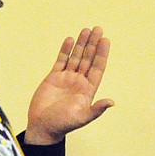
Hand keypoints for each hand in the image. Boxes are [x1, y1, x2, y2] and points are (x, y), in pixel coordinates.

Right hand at [25, 27, 113, 144]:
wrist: (43, 126)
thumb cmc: (63, 124)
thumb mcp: (82, 118)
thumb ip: (96, 109)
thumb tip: (111, 102)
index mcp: (88, 90)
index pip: (97, 68)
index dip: (102, 54)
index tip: (106, 40)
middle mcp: (79, 82)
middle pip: (88, 58)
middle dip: (93, 44)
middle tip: (98, 29)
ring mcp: (66, 78)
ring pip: (75, 57)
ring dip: (81, 44)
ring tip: (86, 30)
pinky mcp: (54, 77)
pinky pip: (61, 60)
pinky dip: (65, 50)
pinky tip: (70, 39)